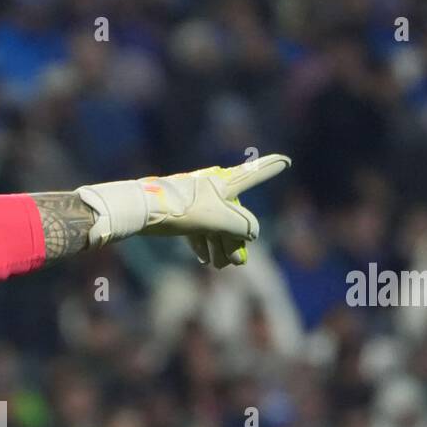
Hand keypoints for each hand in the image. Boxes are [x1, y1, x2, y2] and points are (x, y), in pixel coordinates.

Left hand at [143, 154, 291, 266]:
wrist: (140, 211)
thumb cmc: (181, 210)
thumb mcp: (218, 219)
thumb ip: (242, 225)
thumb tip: (251, 232)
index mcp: (223, 183)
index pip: (253, 174)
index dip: (270, 168)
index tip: (286, 161)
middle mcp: (211, 188)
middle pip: (232, 213)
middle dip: (235, 239)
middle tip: (237, 263)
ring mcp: (195, 200)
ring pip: (215, 224)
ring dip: (220, 245)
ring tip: (220, 266)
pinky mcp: (180, 212)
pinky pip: (198, 228)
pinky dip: (203, 243)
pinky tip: (205, 259)